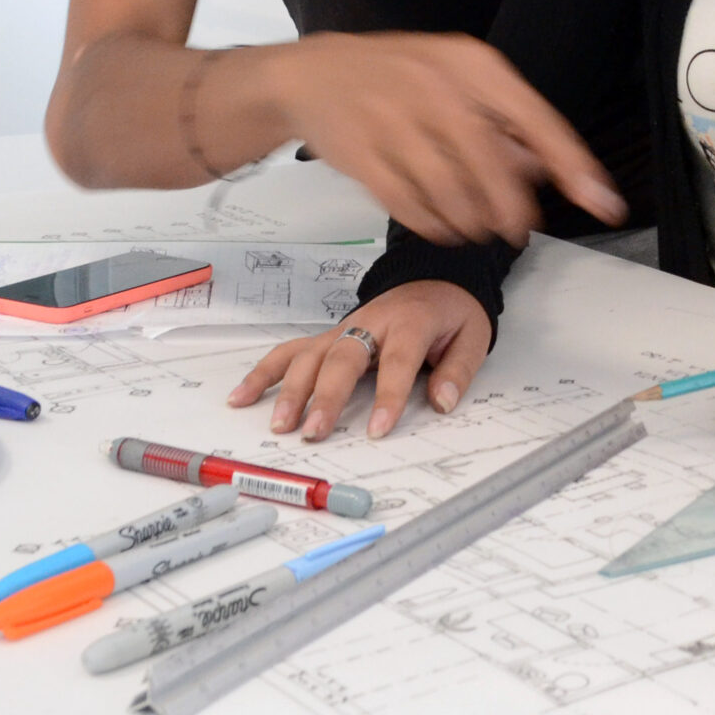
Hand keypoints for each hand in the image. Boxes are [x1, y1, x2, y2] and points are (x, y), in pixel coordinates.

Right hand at [226, 280, 489, 440]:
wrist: (433, 281)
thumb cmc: (449, 313)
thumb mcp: (472, 335)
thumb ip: (458, 370)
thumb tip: (442, 401)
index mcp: (410, 321)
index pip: (397, 359)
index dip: (388, 395)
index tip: (378, 429)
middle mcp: (370, 322)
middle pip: (343, 356)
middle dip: (326, 396)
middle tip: (314, 432)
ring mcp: (343, 328)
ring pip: (310, 355)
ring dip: (291, 390)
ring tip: (280, 425)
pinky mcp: (327, 337)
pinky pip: (290, 352)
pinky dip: (264, 373)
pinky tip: (242, 397)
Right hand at [265, 32, 623, 242]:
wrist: (310, 74)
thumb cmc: (396, 77)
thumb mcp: (455, 79)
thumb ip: (503, 121)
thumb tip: (546, 168)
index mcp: (470, 65)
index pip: (536, 119)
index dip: (573, 165)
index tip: (603, 202)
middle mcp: (435, 88)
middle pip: (493, 166)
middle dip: (513, 208)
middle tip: (519, 229)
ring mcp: (394, 120)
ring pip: (452, 192)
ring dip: (473, 222)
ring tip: (478, 228)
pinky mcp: (360, 154)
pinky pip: (409, 205)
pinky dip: (434, 225)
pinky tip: (443, 227)